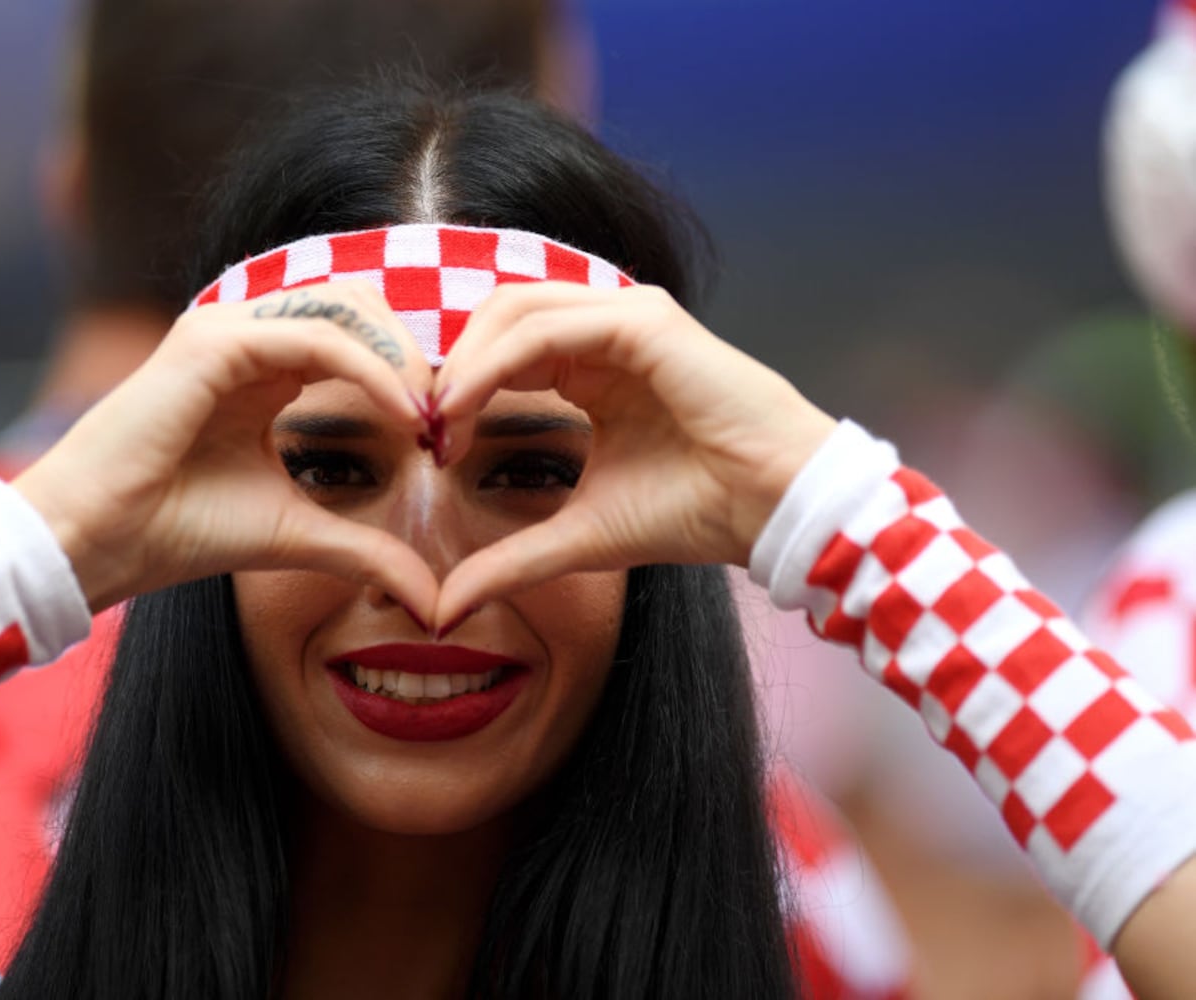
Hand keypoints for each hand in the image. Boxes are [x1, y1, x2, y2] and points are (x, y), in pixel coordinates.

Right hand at [13, 282, 439, 616]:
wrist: (95, 545)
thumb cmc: (176, 533)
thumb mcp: (296, 535)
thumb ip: (366, 548)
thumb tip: (433, 599)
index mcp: (262, 369)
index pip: (356, 334)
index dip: (408, 374)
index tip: (443, 438)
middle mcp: (245, 337)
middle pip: (358, 304)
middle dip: (412, 354)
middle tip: (447, 417)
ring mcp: (225, 331)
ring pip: (342, 308)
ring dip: (399, 358)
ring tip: (429, 416)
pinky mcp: (213, 342)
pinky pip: (315, 337)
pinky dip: (368, 370)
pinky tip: (403, 415)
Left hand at [430, 282, 836, 626]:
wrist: (771, 511)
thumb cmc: (695, 514)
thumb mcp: (580, 537)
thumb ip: (511, 560)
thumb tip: (444, 607)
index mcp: (594, 367)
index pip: (502, 349)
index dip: (458, 390)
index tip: (432, 449)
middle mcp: (607, 332)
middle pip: (498, 317)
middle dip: (452, 369)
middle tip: (426, 430)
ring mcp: (627, 319)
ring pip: (515, 310)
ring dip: (465, 362)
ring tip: (439, 419)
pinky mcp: (644, 322)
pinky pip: (548, 327)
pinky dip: (496, 361)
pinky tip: (466, 404)